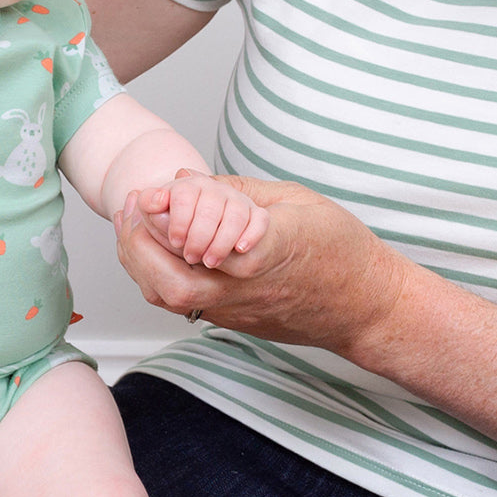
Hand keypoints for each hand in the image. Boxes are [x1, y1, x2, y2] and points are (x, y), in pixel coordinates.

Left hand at [115, 174, 408, 354]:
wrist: (367, 308)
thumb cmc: (341, 249)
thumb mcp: (295, 201)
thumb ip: (236, 190)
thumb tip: (185, 176)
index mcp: (267, 251)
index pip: (202, 237)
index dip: (166, 214)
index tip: (150, 193)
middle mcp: (245, 289)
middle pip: (171, 283)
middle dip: (137, 244)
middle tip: (129, 207)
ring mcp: (236, 311)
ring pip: (170, 299)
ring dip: (140, 261)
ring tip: (132, 223)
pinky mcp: (232, 321)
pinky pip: (182, 302)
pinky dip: (158, 274)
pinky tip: (153, 246)